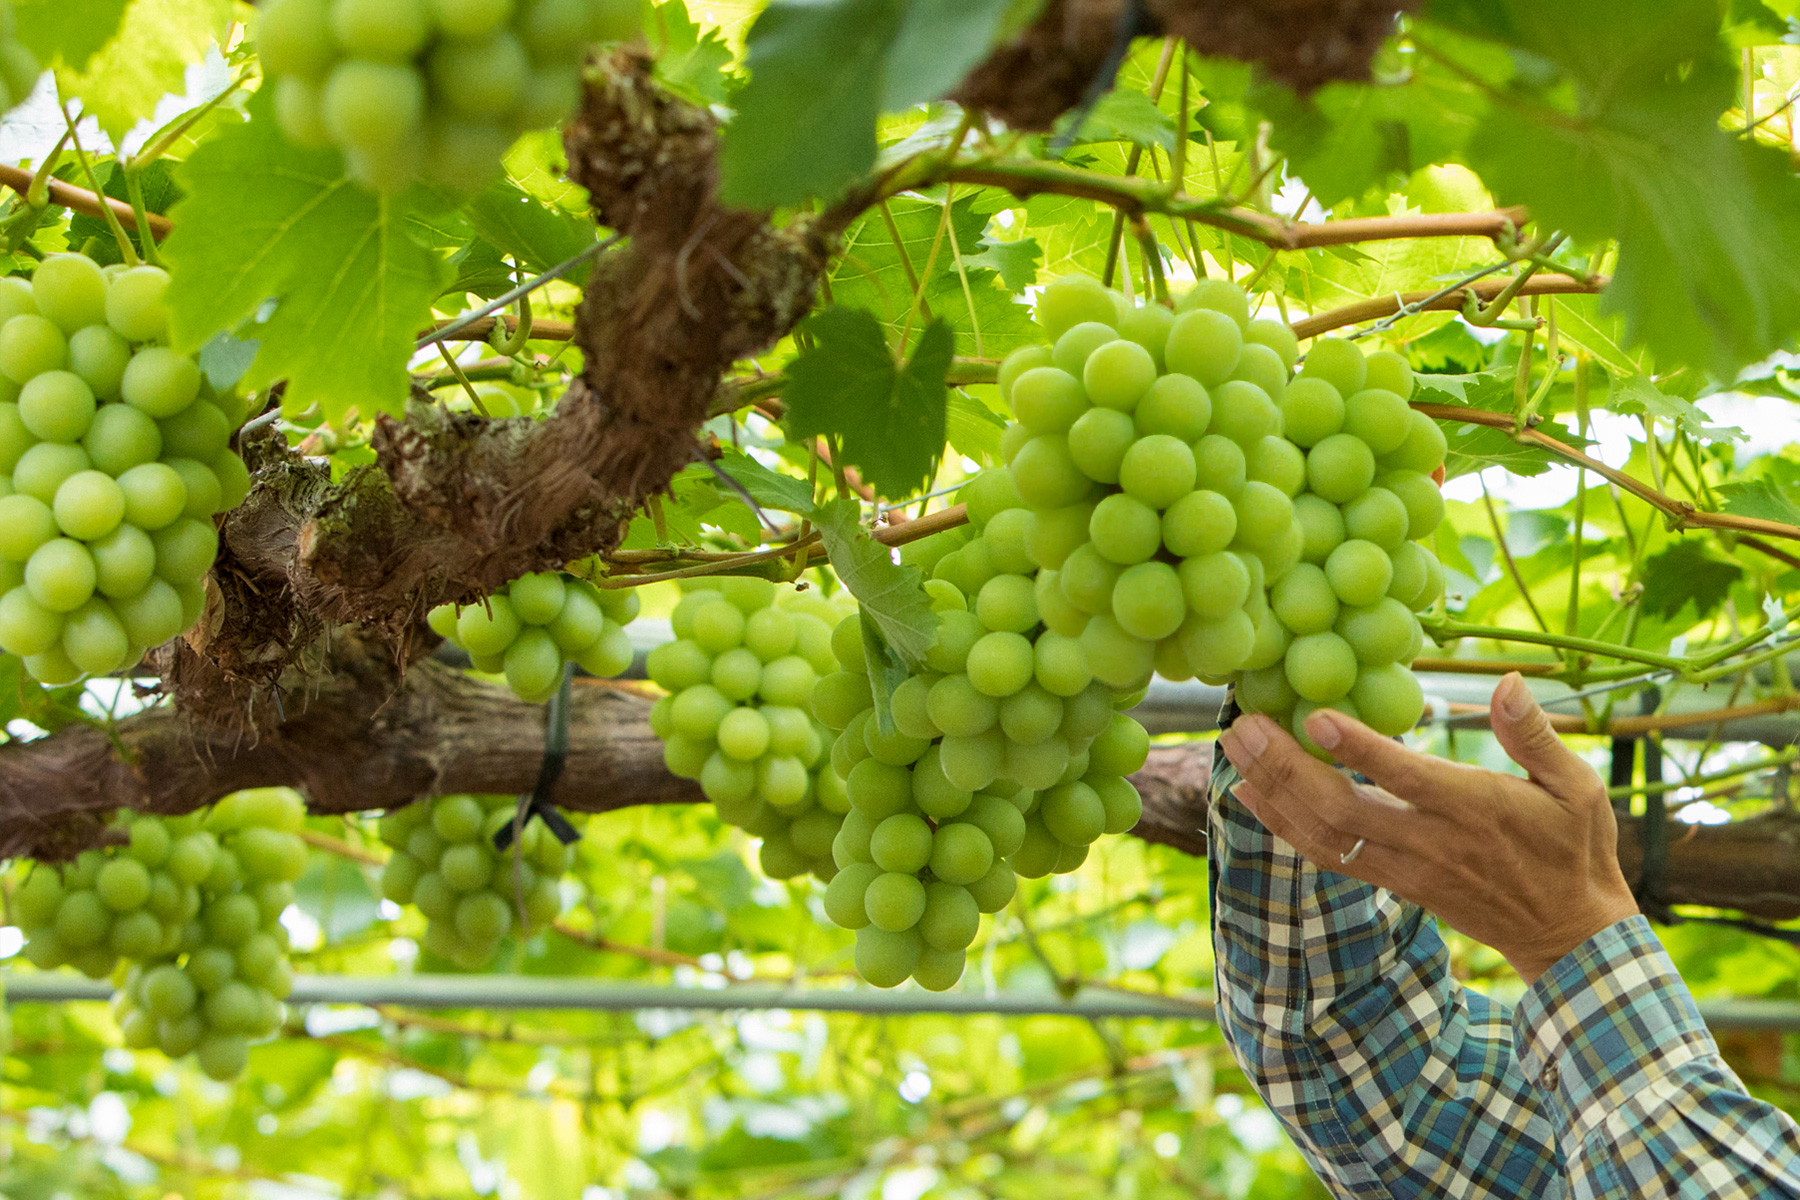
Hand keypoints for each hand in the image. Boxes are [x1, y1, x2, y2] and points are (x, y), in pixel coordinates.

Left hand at [1217, 672, 1640, 982]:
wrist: (1568, 934)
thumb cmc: (1574, 849)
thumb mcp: (1577, 787)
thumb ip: (1535, 735)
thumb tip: (1507, 682)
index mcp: (1473, 808)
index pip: (1404, 778)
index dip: (1358, 749)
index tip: (1313, 715)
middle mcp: (1429, 841)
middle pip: (1342, 808)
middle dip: (1285, 767)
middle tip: (1241, 725)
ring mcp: (1405, 867)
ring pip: (1325, 834)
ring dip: (1273, 791)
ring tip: (1233, 748)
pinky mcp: (1393, 882)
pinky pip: (1329, 855)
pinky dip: (1284, 825)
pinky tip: (1250, 795)